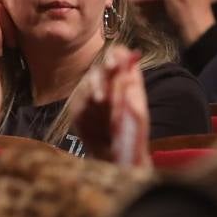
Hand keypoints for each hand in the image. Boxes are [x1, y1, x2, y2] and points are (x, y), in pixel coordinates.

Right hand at [69, 46, 149, 166]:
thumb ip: (134, 91)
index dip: (115, 56)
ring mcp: (90, 96)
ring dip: (94, 94)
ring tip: (102, 106)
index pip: (119, 56)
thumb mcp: (138, 114)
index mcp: (126, 80)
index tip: (114, 65)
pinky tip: (94, 123)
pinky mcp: (78, 109)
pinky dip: (85, 111)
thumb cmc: (132, 136)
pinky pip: (78, 103)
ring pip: (86, 84)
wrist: (118, 160)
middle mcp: (107, 84)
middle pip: (99, 68)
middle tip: (104, 95)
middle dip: (101, 78)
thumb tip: (131, 67)